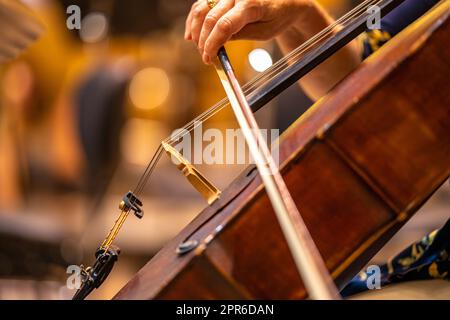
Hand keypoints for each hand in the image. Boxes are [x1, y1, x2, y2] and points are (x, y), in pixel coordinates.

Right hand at [185, 0, 315, 63]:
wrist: (285, 0)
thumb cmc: (278, 17)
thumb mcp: (264, 32)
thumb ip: (241, 35)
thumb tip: (218, 43)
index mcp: (251, 4)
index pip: (224, 25)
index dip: (212, 44)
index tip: (208, 58)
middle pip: (210, 18)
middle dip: (203, 41)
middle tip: (205, 57)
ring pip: (201, 8)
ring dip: (195, 29)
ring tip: (197, 47)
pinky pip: (202, 3)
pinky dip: (194, 19)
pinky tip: (192, 33)